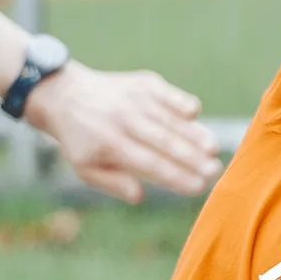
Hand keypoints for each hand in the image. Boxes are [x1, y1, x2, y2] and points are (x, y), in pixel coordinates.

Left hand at [28, 64, 221, 201]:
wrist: (66, 96)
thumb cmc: (81, 139)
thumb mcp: (85, 168)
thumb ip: (113, 183)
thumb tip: (140, 196)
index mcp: (110, 144)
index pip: (150, 163)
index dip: (176, 176)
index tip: (197, 187)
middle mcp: (124, 119)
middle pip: (164, 141)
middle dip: (192, 158)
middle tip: (215, 171)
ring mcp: (135, 99)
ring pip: (169, 119)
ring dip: (194, 133)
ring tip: (213, 149)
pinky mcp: (143, 83)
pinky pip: (167, 94)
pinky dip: (181, 101)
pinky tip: (195, 114)